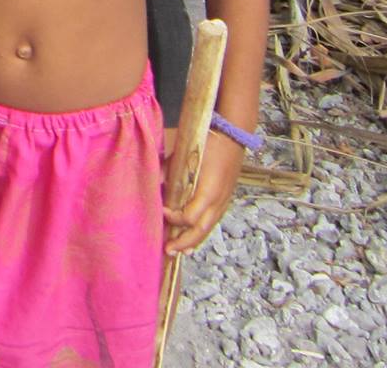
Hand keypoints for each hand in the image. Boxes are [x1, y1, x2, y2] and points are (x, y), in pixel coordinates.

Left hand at [164, 128, 243, 254]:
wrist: (233, 134)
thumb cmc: (207, 141)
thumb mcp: (183, 152)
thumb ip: (167, 168)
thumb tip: (153, 180)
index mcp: (208, 191)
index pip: (188, 217)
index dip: (173, 217)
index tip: (161, 210)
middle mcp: (218, 201)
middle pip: (200, 230)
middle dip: (184, 242)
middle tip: (168, 249)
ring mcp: (224, 201)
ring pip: (208, 228)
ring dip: (194, 241)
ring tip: (180, 251)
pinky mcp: (225, 198)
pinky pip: (213, 220)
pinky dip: (203, 231)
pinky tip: (194, 237)